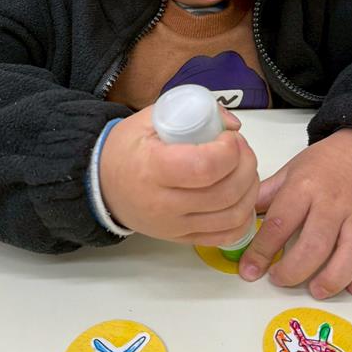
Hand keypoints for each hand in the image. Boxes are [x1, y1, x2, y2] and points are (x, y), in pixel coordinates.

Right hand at [99, 104, 258, 245]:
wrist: (102, 185)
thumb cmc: (126, 150)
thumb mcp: (150, 119)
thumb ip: (192, 113)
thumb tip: (232, 125)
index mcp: (152, 168)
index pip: (205, 167)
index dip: (229, 150)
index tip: (228, 137)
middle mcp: (164, 204)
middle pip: (225, 192)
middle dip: (245, 165)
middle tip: (240, 149)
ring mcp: (174, 226)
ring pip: (232, 216)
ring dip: (249, 190)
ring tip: (242, 169)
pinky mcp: (182, 239)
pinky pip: (226, 236)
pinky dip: (242, 217)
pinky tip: (240, 197)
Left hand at [238, 129, 351, 297]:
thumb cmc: (324, 164)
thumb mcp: (290, 172)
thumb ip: (266, 196)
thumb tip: (239, 220)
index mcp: (305, 187)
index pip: (279, 222)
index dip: (261, 251)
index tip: (249, 271)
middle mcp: (334, 202)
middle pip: (316, 242)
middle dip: (295, 270)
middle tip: (280, 280)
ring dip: (334, 277)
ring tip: (316, 290)